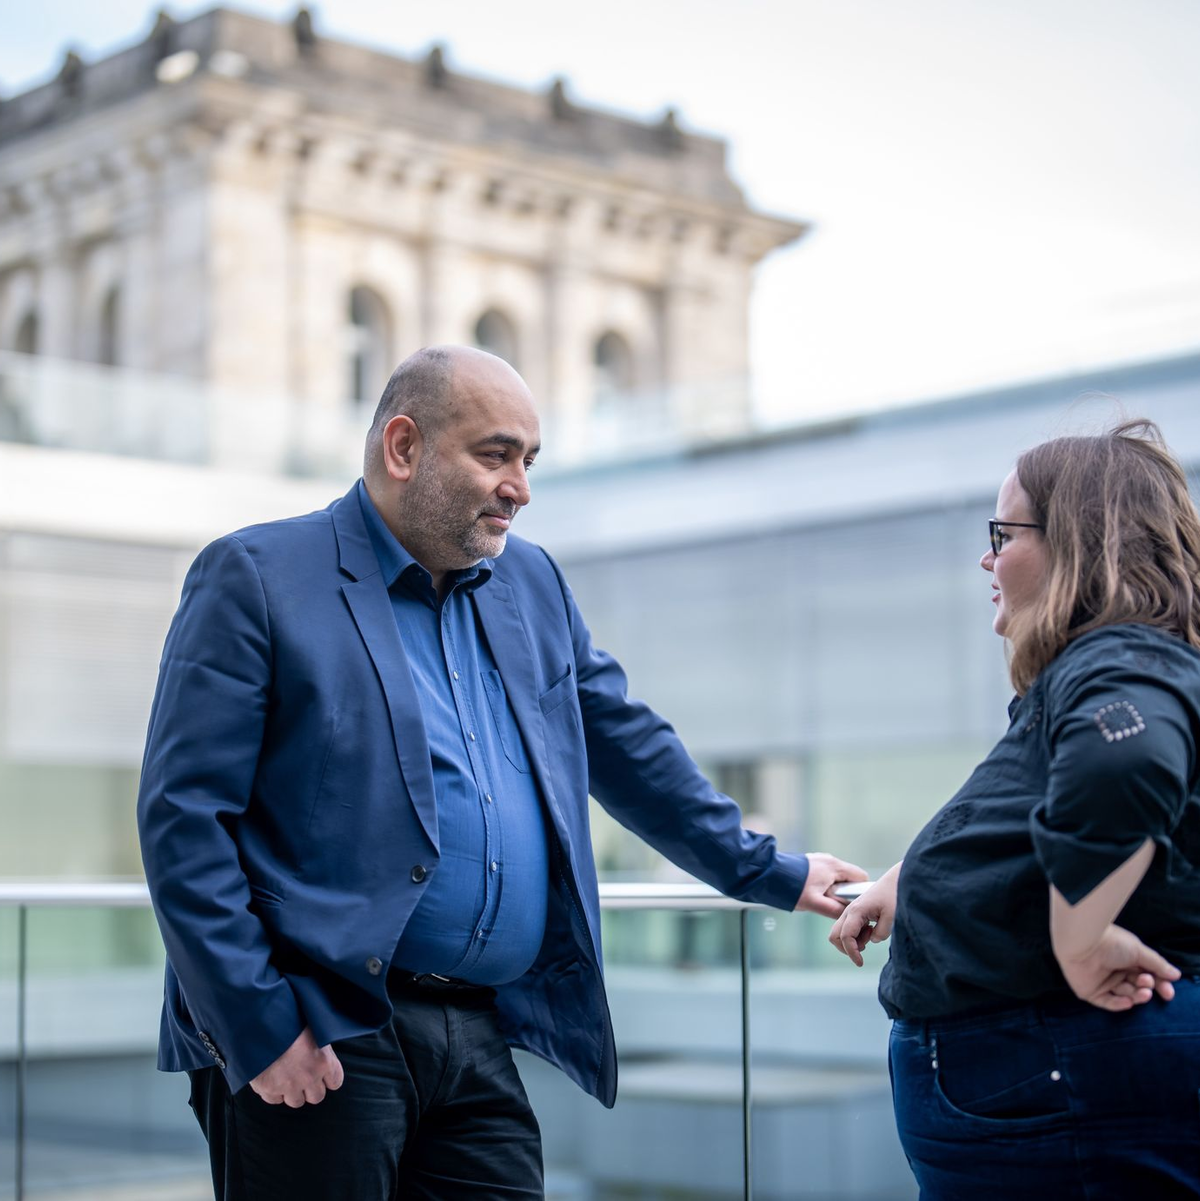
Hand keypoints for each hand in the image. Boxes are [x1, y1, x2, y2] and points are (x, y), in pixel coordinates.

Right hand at [249, 1026, 343, 1106]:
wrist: (261, 1020)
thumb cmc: (290, 1018)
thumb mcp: (313, 1028)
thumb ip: (320, 1046)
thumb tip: (322, 1052)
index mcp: (323, 1060)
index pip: (335, 1082)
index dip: (329, 1077)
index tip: (322, 1073)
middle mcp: (308, 1076)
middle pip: (317, 1097)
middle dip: (311, 1088)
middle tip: (303, 1075)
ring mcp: (288, 1085)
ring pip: (296, 1101)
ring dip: (293, 1092)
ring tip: (287, 1075)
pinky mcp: (268, 1088)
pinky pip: (274, 1100)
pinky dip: (273, 1091)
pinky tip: (272, 1077)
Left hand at [796, 852, 868, 918]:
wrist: (770, 873)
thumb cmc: (793, 888)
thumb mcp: (815, 904)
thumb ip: (834, 910)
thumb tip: (848, 916)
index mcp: (835, 867)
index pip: (860, 876)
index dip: (861, 891)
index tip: (855, 904)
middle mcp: (830, 860)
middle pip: (849, 877)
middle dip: (846, 891)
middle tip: (835, 904)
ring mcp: (820, 859)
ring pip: (837, 876)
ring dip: (834, 888)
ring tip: (822, 899)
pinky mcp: (812, 862)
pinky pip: (826, 873)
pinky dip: (825, 883)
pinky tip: (814, 892)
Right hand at [829, 861, 901, 965]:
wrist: (896, 880)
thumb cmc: (894, 894)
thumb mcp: (892, 917)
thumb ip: (881, 933)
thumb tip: (872, 940)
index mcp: (856, 911)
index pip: (846, 937)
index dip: (851, 953)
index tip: (860, 963)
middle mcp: (849, 911)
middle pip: (835, 936)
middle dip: (846, 948)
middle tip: (864, 948)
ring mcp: (851, 911)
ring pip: (840, 933)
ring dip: (852, 941)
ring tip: (871, 934)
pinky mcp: (856, 913)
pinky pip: (848, 928)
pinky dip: (856, 935)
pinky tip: (871, 929)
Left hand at [1056, 924, 1179, 1011]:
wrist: (1083, 943)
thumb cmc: (1112, 942)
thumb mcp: (1139, 952)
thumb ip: (1157, 965)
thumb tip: (1175, 975)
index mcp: (1125, 959)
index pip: (1146, 976)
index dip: (1158, 985)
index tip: (1168, 992)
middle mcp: (1114, 970)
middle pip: (1137, 986)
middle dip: (1147, 988)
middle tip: (1148, 984)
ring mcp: (1102, 982)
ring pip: (1125, 995)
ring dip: (1137, 995)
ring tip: (1143, 991)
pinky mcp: (1090, 992)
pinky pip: (1108, 1002)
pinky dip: (1120, 1004)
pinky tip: (1128, 1001)